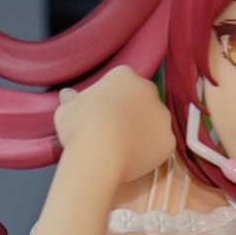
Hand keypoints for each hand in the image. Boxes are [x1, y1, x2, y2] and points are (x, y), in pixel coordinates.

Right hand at [54, 67, 174, 185]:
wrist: (100, 155)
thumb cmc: (80, 126)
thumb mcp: (66, 108)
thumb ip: (71, 99)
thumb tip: (67, 95)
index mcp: (124, 75)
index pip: (121, 81)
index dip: (111, 98)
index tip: (102, 112)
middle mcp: (149, 90)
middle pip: (141, 99)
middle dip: (131, 111)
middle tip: (114, 130)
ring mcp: (163, 116)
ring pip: (153, 122)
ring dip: (142, 130)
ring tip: (124, 147)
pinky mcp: (169, 140)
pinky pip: (159, 144)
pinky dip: (150, 151)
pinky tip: (134, 159)